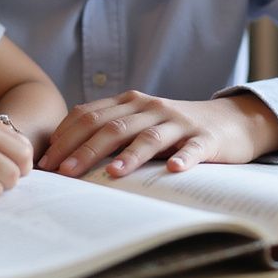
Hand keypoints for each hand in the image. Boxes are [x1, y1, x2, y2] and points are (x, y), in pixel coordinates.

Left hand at [38, 91, 277, 177]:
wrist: (230, 120)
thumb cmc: (175, 128)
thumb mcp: (139, 122)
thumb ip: (108, 130)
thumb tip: (64, 153)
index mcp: (129, 103)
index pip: (89, 116)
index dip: (66, 137)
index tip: (47, 161)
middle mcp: (150, 108)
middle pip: (112, 127)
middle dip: (84, 150)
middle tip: (64, 174)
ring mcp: (179, 122)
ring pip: (148, 137)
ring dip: (128, 155)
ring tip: (110, 173)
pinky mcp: (206, 139)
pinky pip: (193, 150)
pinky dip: (183, 159)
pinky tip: (173, 171)